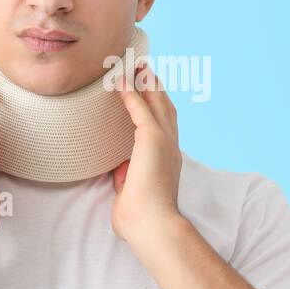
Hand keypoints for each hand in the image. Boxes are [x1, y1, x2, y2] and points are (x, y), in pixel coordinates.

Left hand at [111, 61, 183, 243]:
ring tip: (134, 63)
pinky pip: (139, 108)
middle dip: (154, 84)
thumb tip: (119, 170)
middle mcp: (170, 145)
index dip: (156, 105)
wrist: (153, 225)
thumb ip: (127, 178)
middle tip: (143, 66)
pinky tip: (119, 79)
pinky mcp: (153, 139)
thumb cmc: (141, 219)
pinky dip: (130, 92)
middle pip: (163, 104)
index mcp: (168, 158)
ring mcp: (164, 140)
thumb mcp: (132, 192)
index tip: (148, 90)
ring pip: (155, 100)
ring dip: (144, 80)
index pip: (163, 124)